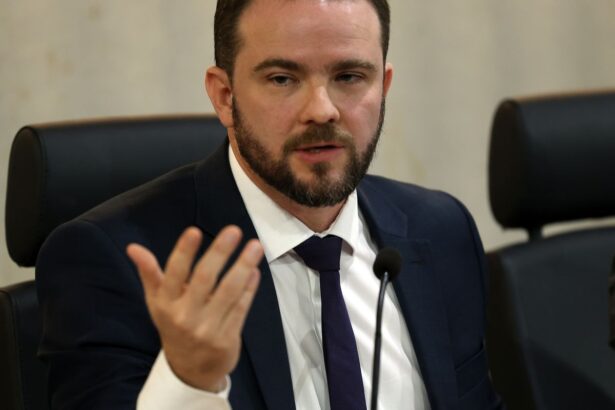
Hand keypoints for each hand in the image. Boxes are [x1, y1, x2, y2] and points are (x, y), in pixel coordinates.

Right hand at [126, 225, 262, 391]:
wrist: (189, 370)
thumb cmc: (174, 325)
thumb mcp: (157, 302)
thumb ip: (149, 273)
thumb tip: (133, 247)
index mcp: (165, 304)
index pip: (174, 274)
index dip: (184, 252)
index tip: (194, 231)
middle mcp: (184, 316)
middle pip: (204, 279)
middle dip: (220, 253)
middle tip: (233, 231)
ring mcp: (207, 329)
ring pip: (228, 292)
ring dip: (243, 267)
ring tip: (255, 246)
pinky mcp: (227, 339)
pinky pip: (241, 308)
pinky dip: (249, 288)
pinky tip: (255, 270)